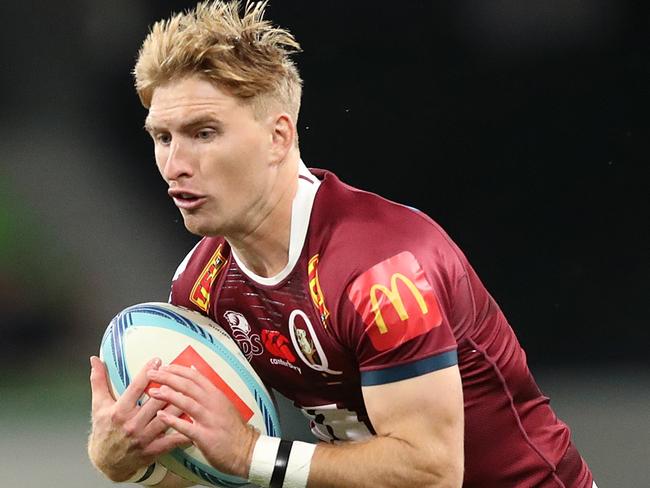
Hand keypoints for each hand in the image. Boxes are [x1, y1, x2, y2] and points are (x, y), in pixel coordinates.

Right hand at [88, 356, 189, 480]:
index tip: (158, 360)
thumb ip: (98, 381)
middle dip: (170, 386)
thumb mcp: (98, 405)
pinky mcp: (152, 450)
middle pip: (156, 401)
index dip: (147, 372)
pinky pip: (172, 440)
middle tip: (182, 372)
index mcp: (119, 411)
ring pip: (167, 418)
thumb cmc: (104, 430)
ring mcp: (143, 438)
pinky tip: (196, 421)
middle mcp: (132, 424)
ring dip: (181, 404)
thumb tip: (95, 359)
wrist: (105, 463)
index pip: (135, 388)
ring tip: (192, 391)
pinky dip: (185, 431)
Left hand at [147, 364, 259, 478]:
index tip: (164, 367)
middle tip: (152, 374)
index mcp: (216, 395)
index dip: (178, 370)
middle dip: (168, 377)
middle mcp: (213, 404)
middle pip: (188, 385)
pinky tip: (161, 416)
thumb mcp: (223, 404)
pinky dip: (173, 420)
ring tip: (153, 391)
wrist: (246, 449)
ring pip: (187, 402)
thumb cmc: (233, 428)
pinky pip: (186, 427)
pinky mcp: (205, 436)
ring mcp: (209, 419)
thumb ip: (209, 392)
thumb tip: (195, 376)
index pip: (195, 376)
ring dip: (168, 395)